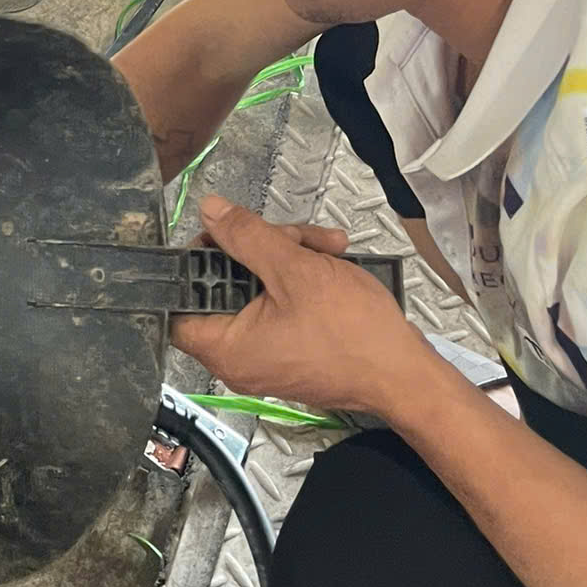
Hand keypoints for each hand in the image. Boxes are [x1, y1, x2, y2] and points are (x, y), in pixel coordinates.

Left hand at [167, 196, 431, 418]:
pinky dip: (302, 280)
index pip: (179, 302)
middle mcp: (239, 358)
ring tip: (328, 245)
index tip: (222, 234)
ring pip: (260, 289)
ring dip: (290, 258)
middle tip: (293, 236)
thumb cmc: (352, 330)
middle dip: (261, 249)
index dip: (194, 263)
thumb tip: (209, 211)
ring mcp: (268, 355)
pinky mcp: (293, 349)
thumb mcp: (295, 270)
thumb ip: (247, 237)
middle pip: (226, 286)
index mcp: (226, 347)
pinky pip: (281, 305)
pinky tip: (333, 259)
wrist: (407, 375)